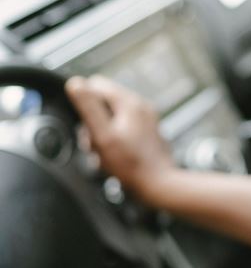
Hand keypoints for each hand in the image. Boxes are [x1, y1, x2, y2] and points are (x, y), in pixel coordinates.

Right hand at [65, 75, 174, 198]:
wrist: (158, 184)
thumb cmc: (130, 164)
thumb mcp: (103, 135)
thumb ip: (88, 107)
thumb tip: (75, 83)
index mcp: (130, 102)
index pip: (95, 84)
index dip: (82, 103)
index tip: (83, 125)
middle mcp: (141, 106)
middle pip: (103, 102)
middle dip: (92, 121)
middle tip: (94, 143)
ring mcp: (146, 119)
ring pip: (110, 117)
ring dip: (101, 134)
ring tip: (103, 154)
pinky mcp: (147, 132)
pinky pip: (121, 129)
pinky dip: (112, 140)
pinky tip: (112, 157)